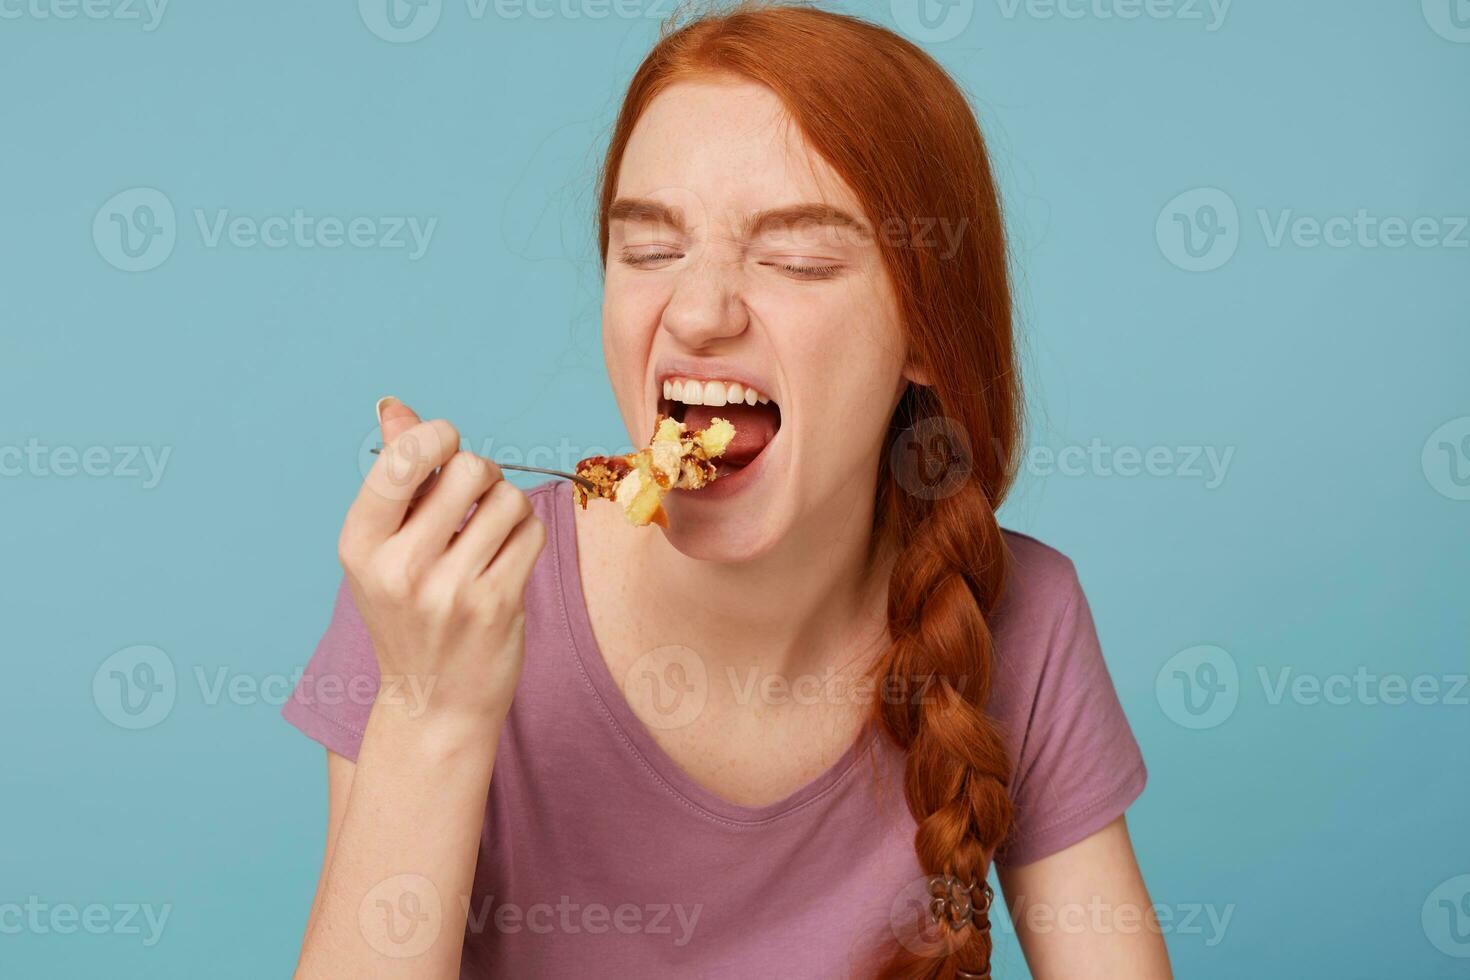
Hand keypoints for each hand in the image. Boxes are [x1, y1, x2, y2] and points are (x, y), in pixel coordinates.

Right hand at [337, 396, 545, 728]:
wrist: (433, 702)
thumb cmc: (409, 612)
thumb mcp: (383, 548)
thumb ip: (395, 474)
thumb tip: (394, 405)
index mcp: (359, 545)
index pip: (402, 461)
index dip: (436, 436)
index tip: (446, 442)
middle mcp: (399, 568)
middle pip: (467, 468)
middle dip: (480, 472)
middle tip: (474, 497)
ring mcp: (448, 590)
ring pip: (507, 499)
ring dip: (507, 505)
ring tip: (490, 532)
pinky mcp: (496, 605)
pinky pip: (531, 532)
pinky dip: (526, 534)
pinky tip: (507, 557)